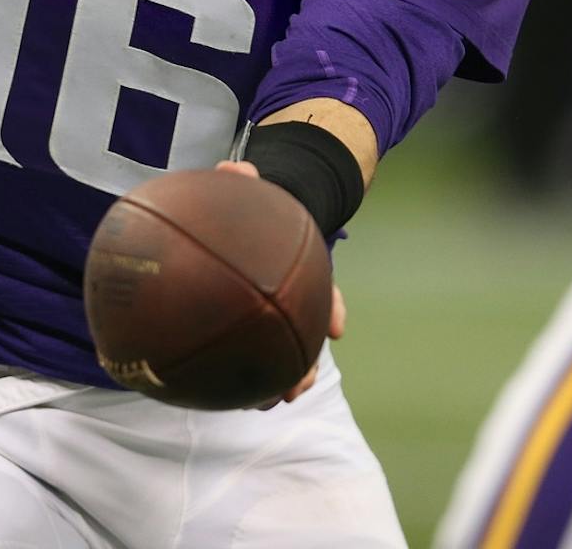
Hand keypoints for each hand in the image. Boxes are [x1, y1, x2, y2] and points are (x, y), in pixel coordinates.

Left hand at [214, 160, 344, 407]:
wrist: (250, 220)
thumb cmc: (249, 209)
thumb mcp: (249, 191)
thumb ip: (240, 180)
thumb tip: (234, 169)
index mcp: (300, 266)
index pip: (325, 287)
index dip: (331, 307)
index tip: (337, 330)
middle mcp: (294, 292)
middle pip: (309, 329)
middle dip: (309, 361)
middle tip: (301, 389)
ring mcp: (277, 309)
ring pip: (289, 346)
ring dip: (287, 376)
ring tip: (277, 402)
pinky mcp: (253, 322)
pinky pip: (254, 348)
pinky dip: (251, 370)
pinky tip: (235, 393)